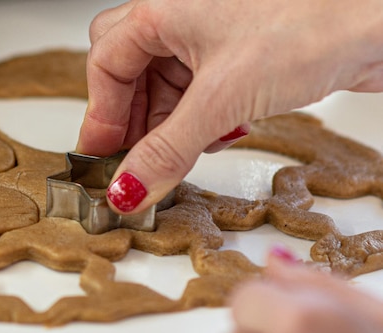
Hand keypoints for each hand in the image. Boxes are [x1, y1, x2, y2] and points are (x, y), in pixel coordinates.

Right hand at [77, 0, 382, 213]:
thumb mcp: (221, 99)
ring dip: (167, 128)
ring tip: (179, 156)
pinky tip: (217, 137)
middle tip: (133, 161)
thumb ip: (166, 151)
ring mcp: (212, 36)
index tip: (102, 160)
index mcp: (164, 7)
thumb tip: (127, 190)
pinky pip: (199, 93)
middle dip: (132, 121)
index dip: (101, 117)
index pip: (106, 65)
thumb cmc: (314, 20)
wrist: (381, 18)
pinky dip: (199, 122)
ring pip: (165, 87)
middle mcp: (183, 16)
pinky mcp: (239, 57)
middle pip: (130, 73)